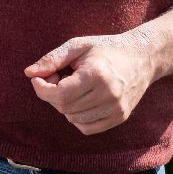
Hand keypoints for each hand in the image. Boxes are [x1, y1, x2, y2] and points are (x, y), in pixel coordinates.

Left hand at [24, 31, 159, 134]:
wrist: (143, 57)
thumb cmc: (106, 48)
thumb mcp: (78, 45)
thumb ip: (52, 59)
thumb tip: (29, 73)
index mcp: (96, 74)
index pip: (59, 94)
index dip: (42, 88)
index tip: (38, 78)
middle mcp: (108, 94)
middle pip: (64, 107)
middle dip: (52, 94)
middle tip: (58, 77)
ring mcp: (116, 109)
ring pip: (73, 119)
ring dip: (65, 105)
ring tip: (73, 86)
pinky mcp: (120, 117)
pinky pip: (87, 128)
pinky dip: (77, 117)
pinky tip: (82, 100)